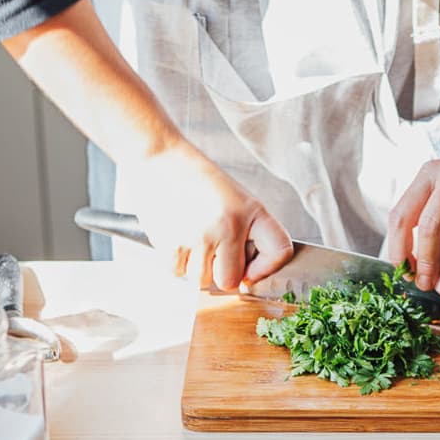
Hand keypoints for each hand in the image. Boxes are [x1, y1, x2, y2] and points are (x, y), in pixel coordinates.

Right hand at [126, 143, 292, 291]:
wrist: (159, 158)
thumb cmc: (196, 179)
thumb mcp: (234, 198)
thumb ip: (246, 233)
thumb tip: (246, 276)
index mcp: (252, 210)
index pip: (279, 251)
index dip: (266, 268)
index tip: (251, 270)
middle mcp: (229, 225)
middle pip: (231, 281)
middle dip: (220, 273)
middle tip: (211, 251)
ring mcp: (200, 237)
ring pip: (201, 281)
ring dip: (194, 267)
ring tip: (191, 238)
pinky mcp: (173, 244)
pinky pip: (177, 273)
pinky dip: (175, 262)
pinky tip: (176, 236)